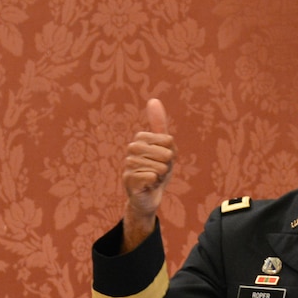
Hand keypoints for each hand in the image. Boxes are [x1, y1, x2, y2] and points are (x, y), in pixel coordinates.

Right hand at [121, 98, 175, 251]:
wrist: (149, 198)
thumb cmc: (158, 171)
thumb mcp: (165, 148)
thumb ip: (159, 125)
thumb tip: (153, 99)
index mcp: (140, 139)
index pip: (166, 140)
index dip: (170, 152)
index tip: (165, 159)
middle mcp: (131, 150)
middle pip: (163, 152)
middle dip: (167, 164)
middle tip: (161, 171)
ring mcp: (128, 165)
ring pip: (157, 166)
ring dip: (161, 175)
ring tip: (155, 179)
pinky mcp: (127, 180)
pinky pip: (149, 176)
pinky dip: (154, 182)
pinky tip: (149, 185)